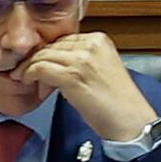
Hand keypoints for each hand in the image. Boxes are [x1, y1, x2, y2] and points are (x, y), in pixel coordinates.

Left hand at [4, 28, 158, 142]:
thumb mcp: (102, 69)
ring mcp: (81, 59)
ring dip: (30, 69)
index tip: (41, 67)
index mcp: (100, 40)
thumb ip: (81, 59)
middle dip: (37, 61)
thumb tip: (54, 61)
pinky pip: (39, 68)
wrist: (131, 121)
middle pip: (50, 46)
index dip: (49, 54)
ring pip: (42, 55)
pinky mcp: (72, 76)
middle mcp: (91, 45)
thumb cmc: (118, 103)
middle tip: (31, 77)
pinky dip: (30, 76)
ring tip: (29, 82)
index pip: (63, 40)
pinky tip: (30, 84)